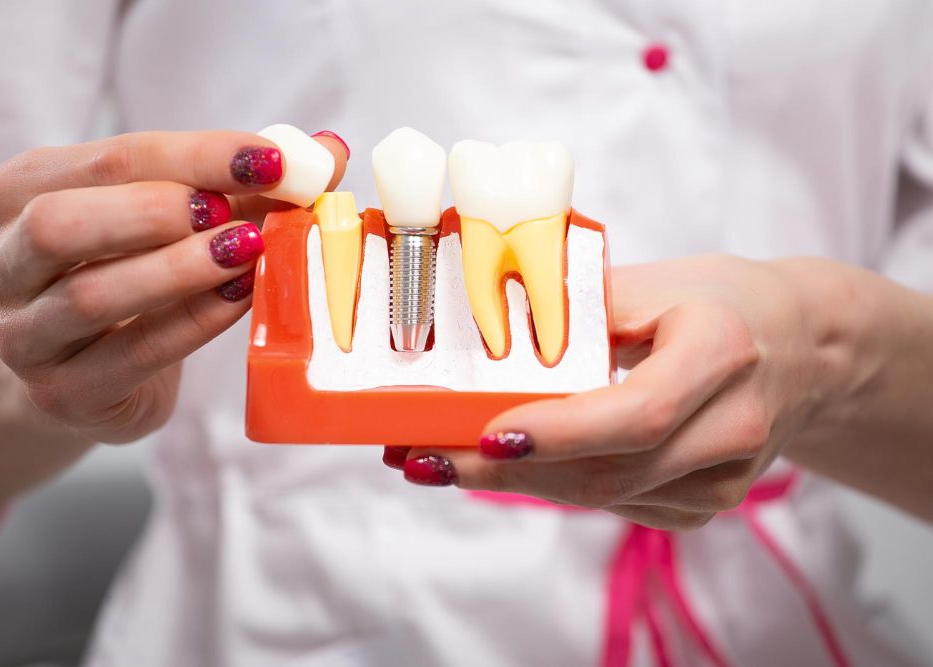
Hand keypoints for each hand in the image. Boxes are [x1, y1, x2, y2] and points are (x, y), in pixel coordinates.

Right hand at [0, 130, 348, 442]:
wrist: (94, 374)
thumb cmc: (138, 278)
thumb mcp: (180, 222)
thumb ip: (244, 187)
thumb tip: (326, 153)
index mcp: (24, 193)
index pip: (108, 160)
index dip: (196, 155)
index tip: (272, 159)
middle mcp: (8, 262)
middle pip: (61, 223)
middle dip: (155, 211)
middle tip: (230, 213)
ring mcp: (26, 336)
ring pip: (89, 295)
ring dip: (179, 269)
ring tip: (247, 252)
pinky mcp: (65, 392)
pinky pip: (131, 355)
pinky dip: (193, 322)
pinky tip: (241, 298)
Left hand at [396, 255, 838, 529]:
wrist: (799, 347)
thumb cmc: (718, 301)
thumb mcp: (655, 282)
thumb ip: (576, 306)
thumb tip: (485, 329)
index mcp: (721, 354)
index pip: (635, 412)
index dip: (558, 432)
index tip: (485, 435)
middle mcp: (732, 428)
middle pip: (609, 471)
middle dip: (505, 471)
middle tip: (424, 458)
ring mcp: (723, 479)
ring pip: (603, 497)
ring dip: (515, 484)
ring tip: (436, 463)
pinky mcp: (707, 504)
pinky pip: (615, 504)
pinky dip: (552, 485)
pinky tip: (501, 467)